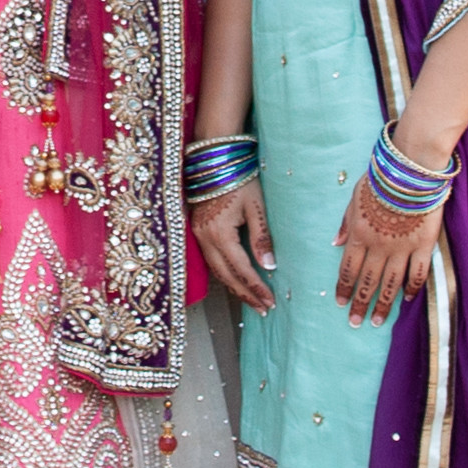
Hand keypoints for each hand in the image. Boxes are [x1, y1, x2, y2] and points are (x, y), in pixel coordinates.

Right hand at [189, 182, 273, 310]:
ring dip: (234, 287)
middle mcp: (205, 238)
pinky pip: (211, 260)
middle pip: (225, 276)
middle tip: (262, 309)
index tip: (269, 301)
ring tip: (252, 299)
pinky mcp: (198, 230)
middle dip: (245, 294)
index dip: (255, 288)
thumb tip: (269, 266)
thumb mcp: (255, 207)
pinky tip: (235, 279)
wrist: (215, 158)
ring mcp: (198, 234)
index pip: (240, 270)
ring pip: (216, 270)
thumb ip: (261, 238)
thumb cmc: (238, 178)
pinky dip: (224, 273)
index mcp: (220, 233)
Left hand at [335, 163, 442, 321]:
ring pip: (390, 284)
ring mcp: (402, 248)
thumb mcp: (354, 198)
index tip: (340, 303)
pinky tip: (407, 299)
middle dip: (359, 304)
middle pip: (367, 282)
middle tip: (354, 322)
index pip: (348, 269)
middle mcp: (379, 247)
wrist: (410, 171)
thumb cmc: (380, 180)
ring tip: (377, 322)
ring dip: (382, 305)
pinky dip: (412, 288)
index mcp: (359, 235)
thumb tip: (335, 243)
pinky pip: (417, 273)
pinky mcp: (423, 246)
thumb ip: (345, 223)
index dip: (344, 287)